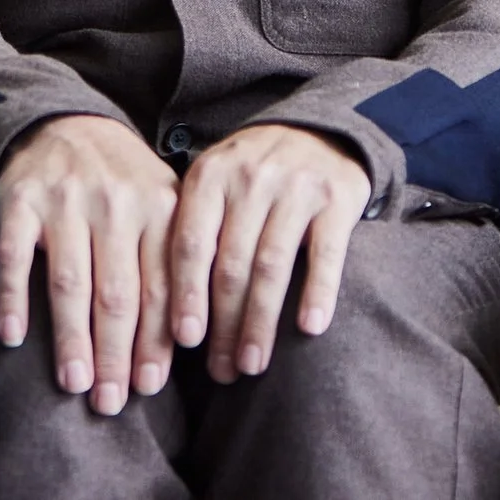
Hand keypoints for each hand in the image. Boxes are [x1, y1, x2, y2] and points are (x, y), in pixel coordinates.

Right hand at [0, 115, 179, 415]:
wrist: (66, 122)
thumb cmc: (123, 183)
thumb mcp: (161, 206)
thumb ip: (174, 262)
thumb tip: (186, 345)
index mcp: (158, 207)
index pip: (161, 287)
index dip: (155, 342)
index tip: (149, 387)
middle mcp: (115, 202)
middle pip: (117, 293)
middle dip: (115, 354)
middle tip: (109, 403)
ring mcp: (65, 200)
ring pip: (70, 283)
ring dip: (71, 339)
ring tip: (74, 384)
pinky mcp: (20, 199)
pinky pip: (13, 258)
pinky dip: (13, 299)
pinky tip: (12, 337)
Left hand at [169, 123, 370, 383]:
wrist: (318, 130)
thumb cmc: (252, 174)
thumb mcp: (213, 185)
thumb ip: (192, 230)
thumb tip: (162, 312)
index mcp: (210, 176)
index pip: (191, 243)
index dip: (186, 295)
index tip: (184, 342)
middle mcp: (251, 178)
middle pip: (232, 265)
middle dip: (225, 325)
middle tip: (223, 370)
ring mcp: (296, 187)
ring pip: (272, 266)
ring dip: (261, 322)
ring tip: (253, 363)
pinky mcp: (337, 199)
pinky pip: (325, 255)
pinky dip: (318, 292)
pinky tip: (310, 328)